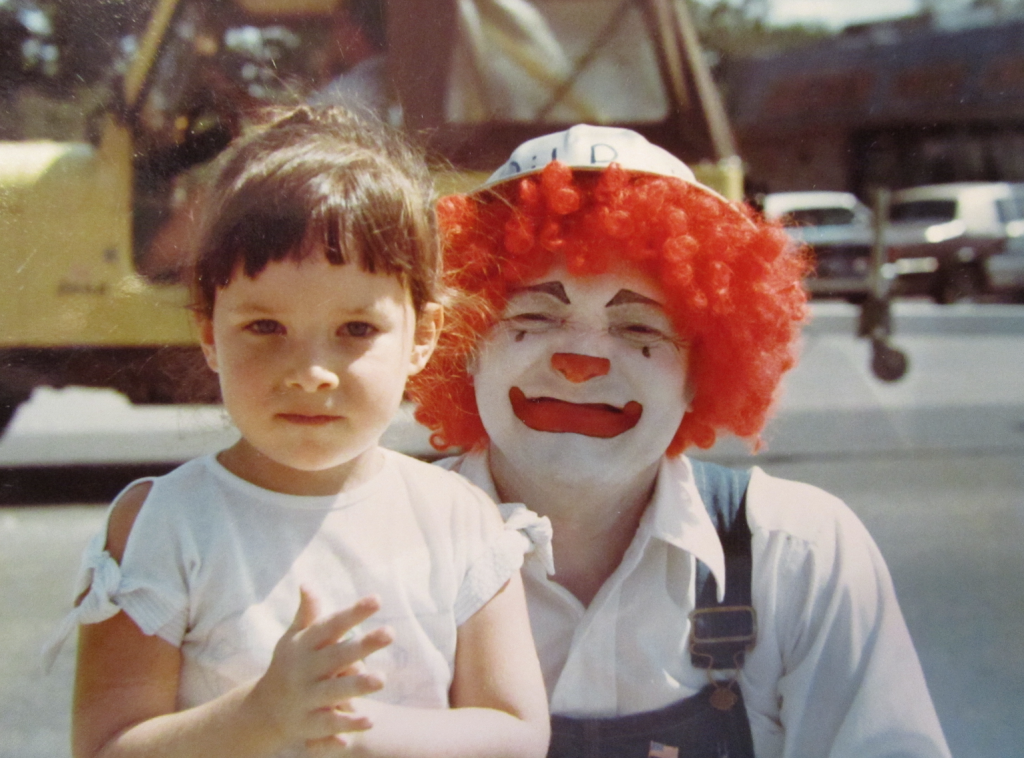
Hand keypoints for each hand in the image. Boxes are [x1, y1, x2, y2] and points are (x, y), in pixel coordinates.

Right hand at [247, 588, 393, 752]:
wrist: (263, 711)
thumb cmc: (290, 665)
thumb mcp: (294, 639)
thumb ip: (307, 614)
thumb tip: (306, 584)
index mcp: (304, 646)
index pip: (331, 626)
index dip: (353, 613)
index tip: (377, 599)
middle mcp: (304, 671)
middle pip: (336, 656)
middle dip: (362, 646)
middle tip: (390, 633)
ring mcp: (305, 698)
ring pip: (333, 691)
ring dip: (356, 686)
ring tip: (381, 680)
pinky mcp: (308, 724)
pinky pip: (329, 724)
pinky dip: (347, 724)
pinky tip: (369, 721)